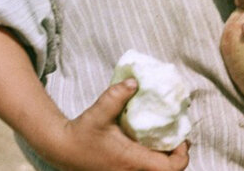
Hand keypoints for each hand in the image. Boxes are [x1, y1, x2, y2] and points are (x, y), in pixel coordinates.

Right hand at [46, 78, 189, 170]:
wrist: (61, 149)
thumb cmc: (81, 133)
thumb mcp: (99, 112)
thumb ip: (117, 95)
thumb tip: (134, 81)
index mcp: (131, 160)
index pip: (169, 168)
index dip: (181, 155)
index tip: (182, 139)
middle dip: (176, 158)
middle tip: (177, 139)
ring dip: (165, 161)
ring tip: (166, 142)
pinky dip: (152, 163)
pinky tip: (150, 147)